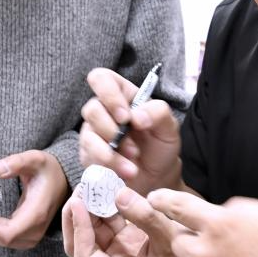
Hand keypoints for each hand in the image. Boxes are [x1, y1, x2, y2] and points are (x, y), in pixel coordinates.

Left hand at [0, 150, 68, 248]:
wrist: (63, 179)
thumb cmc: (48, 169)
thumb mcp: (35, 159)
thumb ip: (16, 162)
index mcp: (37, 213)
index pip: (8, 234)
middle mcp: (36, 229)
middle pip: (3, 241)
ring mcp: (33, 235)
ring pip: (3, 243)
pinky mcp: (29, 235)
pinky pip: (6, 240)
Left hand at [63, 185, 183, 256]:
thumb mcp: (169, 237)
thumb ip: (144, 216)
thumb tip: (118, 194)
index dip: (79, 230)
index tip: (78, 204)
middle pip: (84, 244)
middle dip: (78, 217)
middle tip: (80, 190)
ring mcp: (124, 254)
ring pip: (97, 231)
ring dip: (92, 208)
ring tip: (92, 184)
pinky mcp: (132, 241)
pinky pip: (112, 223)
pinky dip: (108, 207)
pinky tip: (109, 189)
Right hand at [79, 68, 181, 194]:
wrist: (157, 177)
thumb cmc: (160, 145)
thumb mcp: (169, 126)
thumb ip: (158, 112)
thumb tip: (136, 117)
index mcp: (121, 95)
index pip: (101, 79)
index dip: (108, 94)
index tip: (126, 116)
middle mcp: (103, 111)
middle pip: (91, 109)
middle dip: (112, 131)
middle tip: (133, 147)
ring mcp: (93, 133)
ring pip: (88, 137)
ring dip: (112, 153)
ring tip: (133, 164)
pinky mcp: (88, 155)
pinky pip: (89, 158)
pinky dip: (109, 166)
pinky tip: (126, 172)